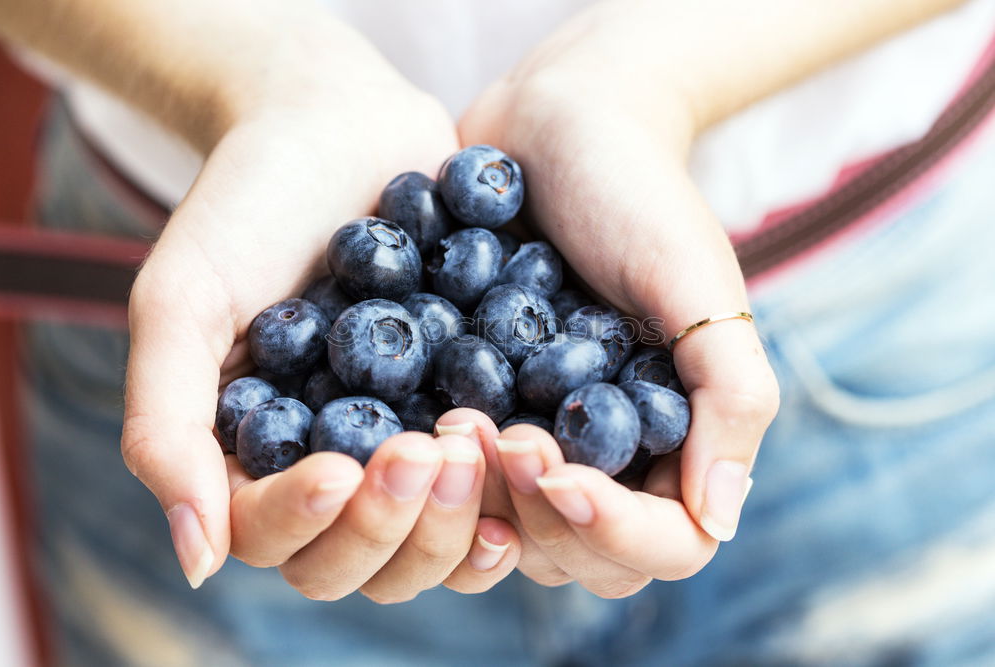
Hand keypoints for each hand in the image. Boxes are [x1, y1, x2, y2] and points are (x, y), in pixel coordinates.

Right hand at [121, 37, 519, 599]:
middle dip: (394, 524)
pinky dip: (515, 487)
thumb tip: (195, 563)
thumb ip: (166, 427)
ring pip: (433, 546)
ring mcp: (404, 446)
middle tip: (427, 450)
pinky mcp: (468, 413)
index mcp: (254, 458)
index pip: (272, 538)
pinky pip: (496, 486)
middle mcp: (331, 468)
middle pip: (360, 563)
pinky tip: (535, 455)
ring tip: (479, 440)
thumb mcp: (184, 301)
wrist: (341, 122)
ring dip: (459, 516)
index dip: (308, 521)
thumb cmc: (246, 203)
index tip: (344, 467)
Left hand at [455, 13, 779, 595]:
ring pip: (505, 532)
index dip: (610, 530)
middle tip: (490, 431)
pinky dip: (432, 470)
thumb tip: (722, 517)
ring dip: (474, 499)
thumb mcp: (700, 282)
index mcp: (676, 437)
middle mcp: (607, 454)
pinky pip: (452, 478)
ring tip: (449, 420)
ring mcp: (537, 436)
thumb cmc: (639, 193)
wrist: (555, 125)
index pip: (665, 543)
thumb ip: (731, 395)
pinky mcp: (478, 408)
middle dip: (531, 511)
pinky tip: (408, 421)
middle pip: (577, 554)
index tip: (553, 468)